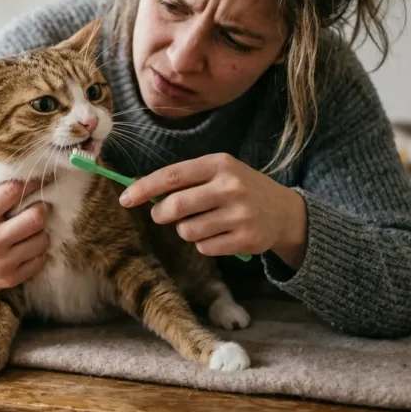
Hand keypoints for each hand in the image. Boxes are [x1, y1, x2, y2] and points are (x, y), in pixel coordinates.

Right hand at [0, 154, 50, 303]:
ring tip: (33, 225)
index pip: (13, 193)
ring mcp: (2, 262)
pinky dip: (38, 250)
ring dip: (41, 230)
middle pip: (35, 217)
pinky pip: (39, 260)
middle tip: (39, 204)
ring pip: (42, 239)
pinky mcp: (10, 278)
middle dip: (40, 207)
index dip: (30, 182)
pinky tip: (29, 243)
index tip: (38, 177)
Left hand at [119, 153, 308, 268]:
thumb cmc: (241, 189)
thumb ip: (187, 180)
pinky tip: (219, 235)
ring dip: (186, 230)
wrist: (285, 212)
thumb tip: (143, 192)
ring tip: (202, 223)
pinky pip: (204, 248)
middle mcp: (231, 187)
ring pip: (187, 230)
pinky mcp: (246, 239)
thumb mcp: (220, 172)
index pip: (172, 176)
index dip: (144, 188)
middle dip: (161, 214)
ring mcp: (240, 214)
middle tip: (162, 215)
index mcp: (220, 164)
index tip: (125, 199)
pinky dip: (203, 244)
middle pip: (176, 206)